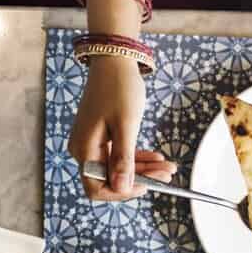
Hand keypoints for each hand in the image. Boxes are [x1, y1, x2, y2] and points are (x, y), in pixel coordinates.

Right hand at [68, 57, 174, 199]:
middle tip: (167, 174)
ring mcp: (91, 144)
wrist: (113, 61)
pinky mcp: (100, 137)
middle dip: (140, 179)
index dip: (122, 192)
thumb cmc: (118, 88)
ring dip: (143, 170)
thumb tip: (122, 188)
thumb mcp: (126, 124)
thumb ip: (123, 159)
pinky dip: (136, 158)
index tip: (148, 185)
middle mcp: (83, 150)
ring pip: (117, 168)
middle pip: (110, 179)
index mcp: (84, 150)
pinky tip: (156, 158)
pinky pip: (117, 155)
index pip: (97, 188)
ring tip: (168, 166)